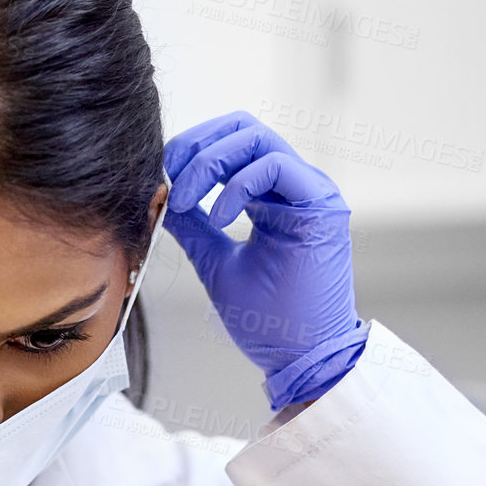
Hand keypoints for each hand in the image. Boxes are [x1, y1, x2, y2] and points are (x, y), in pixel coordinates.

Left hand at [162, 110, 367, 409]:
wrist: (301, 356)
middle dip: (199, 145)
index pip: (233, 144)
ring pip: (259, 140)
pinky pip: (275, 168)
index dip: (193, 148)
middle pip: (245, 129)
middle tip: (170, 177)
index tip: (162, 176)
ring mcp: (310, 192)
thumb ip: (195, 228)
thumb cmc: (268, 320)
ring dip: (211, 163)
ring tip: (185, 199)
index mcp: (272, 196)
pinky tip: (218, 218)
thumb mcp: (216, 263)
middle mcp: (294, 187)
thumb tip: (163, 200)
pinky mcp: (322, 205)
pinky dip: (238, 186)